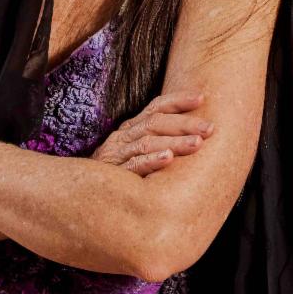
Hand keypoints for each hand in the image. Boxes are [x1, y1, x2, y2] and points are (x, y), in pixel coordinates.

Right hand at [91, 91, 213, 175]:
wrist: (82, 195)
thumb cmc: (118, 174)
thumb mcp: (136, 153)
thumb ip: (158, 141)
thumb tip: (198, 136)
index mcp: (132, 128)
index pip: (156, 107)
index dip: (178, 100)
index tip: (202, 98)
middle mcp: (124, 137)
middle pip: (155, 123)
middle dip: (184, 124)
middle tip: (210, 128)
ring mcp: (116, 155)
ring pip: (147, 143)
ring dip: (174, 142)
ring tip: (197, 144)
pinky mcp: (112, 176)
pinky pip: (133, 166)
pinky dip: (151, 161)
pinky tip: (168, 159)